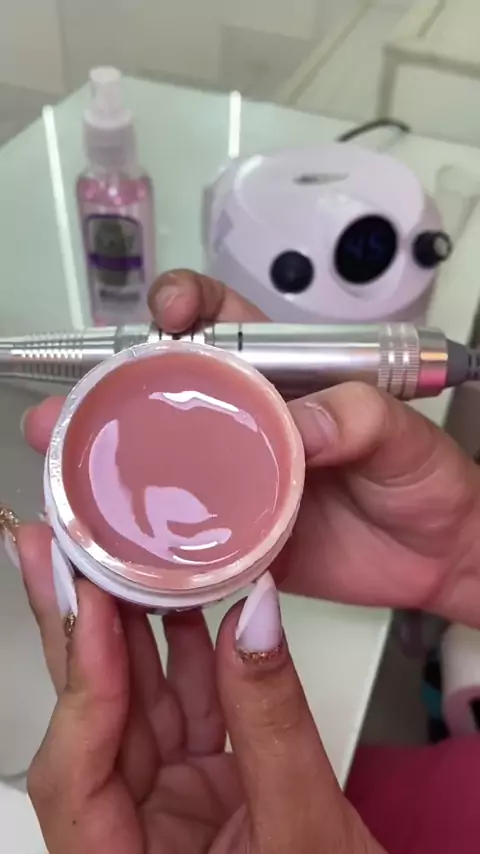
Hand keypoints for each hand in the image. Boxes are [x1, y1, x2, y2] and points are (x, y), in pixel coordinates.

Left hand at [17, 538, 384, 853]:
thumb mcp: (308, 835)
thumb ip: (275, 725)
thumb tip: (255, 616)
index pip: (77, 775)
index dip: (84, 685)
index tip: (94, 604)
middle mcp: (133, 836)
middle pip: (92, 725)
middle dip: (78, 631)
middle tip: (59, 553)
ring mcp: (167, 805)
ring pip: (139, 703)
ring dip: (133, 629)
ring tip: (118, 556)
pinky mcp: (201, 781)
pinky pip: (187, 706)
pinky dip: (190, 652)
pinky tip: (182, 600)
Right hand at [23, 269, 479, 627]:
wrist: (438, 556)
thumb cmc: (426, 479)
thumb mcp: (405, 435)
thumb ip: (360, 417)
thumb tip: (301, 426)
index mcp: (285, 380)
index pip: (222, 324)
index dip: (185, 307)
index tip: (167, 311)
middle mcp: (249, 424)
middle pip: (171, 393)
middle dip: (115, 390)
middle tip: (78, 403)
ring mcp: (238, 478)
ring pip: (166, 459)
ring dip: (113, 459)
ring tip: (66, 464)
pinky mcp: (239, 533)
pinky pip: (185, 529)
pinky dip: (149, 532)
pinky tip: (113, 535)